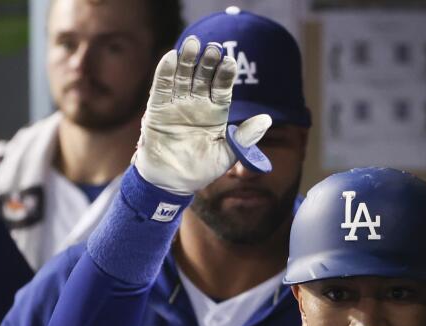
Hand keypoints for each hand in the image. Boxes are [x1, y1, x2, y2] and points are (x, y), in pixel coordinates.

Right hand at [135, 36, 271, 194]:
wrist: (173, 183)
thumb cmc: (202, 170)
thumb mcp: (228, 154)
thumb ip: (245, 137)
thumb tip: (267, 119)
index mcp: (215, 113)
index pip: (221, 88)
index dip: (225, 75)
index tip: (230, 62)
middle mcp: (197, 105)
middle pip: (202, 77)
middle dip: (207, 62)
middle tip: (213, 47)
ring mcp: (177, 105)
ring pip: (182, 77)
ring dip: (186, 61)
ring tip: (192, 44)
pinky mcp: (158, 110)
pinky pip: (161, 88)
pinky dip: (165, 73)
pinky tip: (171, 57)